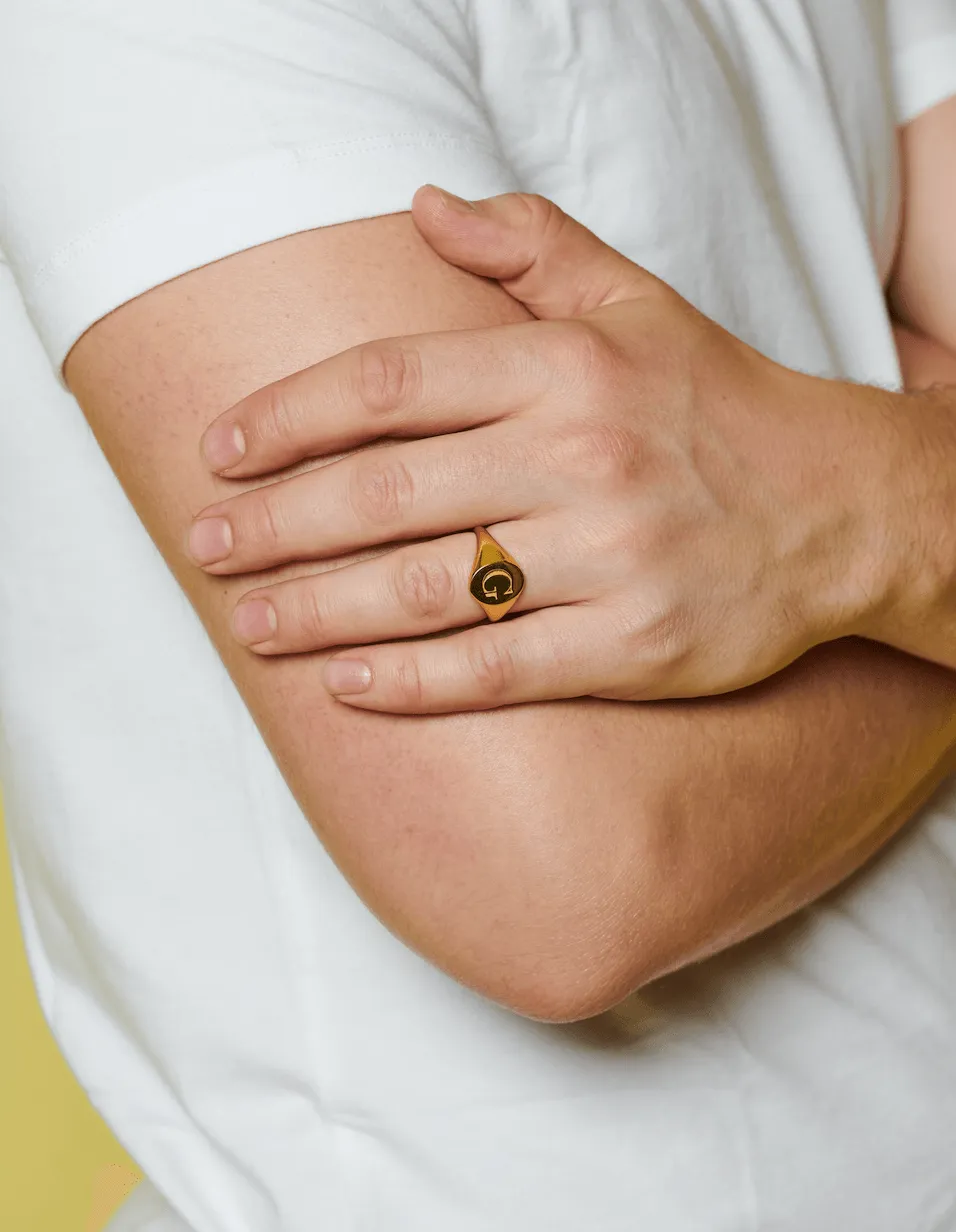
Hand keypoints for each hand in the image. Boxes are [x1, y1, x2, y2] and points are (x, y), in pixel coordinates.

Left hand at [185, 188, 897, 712]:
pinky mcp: (635, 647)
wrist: (844, 507)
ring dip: (321, 609)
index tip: (223, 451)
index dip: (291, 416)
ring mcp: (610, 560)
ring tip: (249, 622)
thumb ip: (529, 246)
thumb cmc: (720, 405)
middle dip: (278, 523)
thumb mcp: (636, 300)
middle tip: (206, 546)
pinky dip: (414, 683)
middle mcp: (583, 459)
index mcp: (567, 368)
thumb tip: (420, 206)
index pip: (391, 383)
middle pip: (387, 493)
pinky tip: (346, 684)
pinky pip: (501, 670)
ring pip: (430, 589)